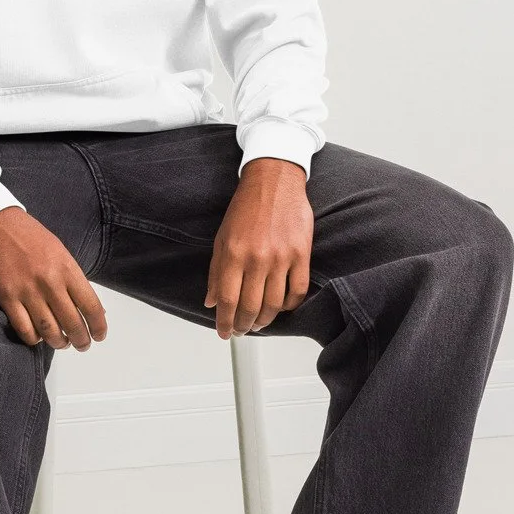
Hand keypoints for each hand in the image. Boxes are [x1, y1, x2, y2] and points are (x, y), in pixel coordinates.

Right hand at [0, 207, 107, 350]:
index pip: (91, 306)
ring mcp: (26, 290)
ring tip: (61, 343)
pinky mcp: (6, 296)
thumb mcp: (59, 251)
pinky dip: (34, 339)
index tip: (99, 335)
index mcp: (66, 267)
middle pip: (72, 323)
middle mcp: (49, 281)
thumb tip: (90, 307)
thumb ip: (73, 278)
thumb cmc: (27, 235)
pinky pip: (24, 329)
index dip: (98, 326)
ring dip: (58, 342)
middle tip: (82, 344)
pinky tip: (38, 336)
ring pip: (49, 331)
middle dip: (81, 340)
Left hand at [207, 158, 312, 337]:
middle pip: (251, 307)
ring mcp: (282, 257)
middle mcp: (258, 258)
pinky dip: (290, 306)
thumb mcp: (222, 237)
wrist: (274, 181)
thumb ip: (216, 272)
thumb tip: (211, 301)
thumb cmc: (246, 207)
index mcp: (234, 253)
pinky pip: (298, 291)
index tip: (224, 332)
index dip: (225, 322)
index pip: (227, 300)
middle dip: (244, 326)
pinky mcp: (302, 254)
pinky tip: (281, 307)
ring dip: (265, 320)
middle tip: (241, 331)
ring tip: (258, 323)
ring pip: (275, 304)